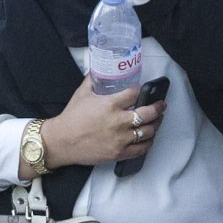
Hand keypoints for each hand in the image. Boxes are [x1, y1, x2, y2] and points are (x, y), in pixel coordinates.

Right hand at [40, 80, 165, 168]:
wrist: (62, 142)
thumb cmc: (71, 118)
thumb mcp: (82, 93)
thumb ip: (93, 80)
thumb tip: (100, 69)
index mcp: (110, 104)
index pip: (136, 94)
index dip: (142, 91)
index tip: (143, 91)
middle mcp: (118, 121)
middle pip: (149, 113)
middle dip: (158, 107)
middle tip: (161, 105)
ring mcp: (120, 139)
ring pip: (148, 131)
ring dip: (156, 124)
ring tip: (158, 120)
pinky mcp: (119, 153)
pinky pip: (141, 149)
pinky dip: (148, 142)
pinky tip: (149, 137)